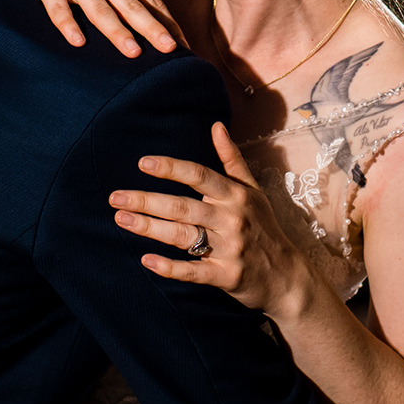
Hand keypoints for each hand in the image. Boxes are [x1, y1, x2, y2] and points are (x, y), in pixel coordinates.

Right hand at [0, 0, 180, 56]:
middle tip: (172, 50)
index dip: (164, 18)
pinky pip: (57, 7)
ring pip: (98, 9)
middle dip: (152, 28)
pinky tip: (77, 42)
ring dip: (117, 31)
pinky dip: (67, 25)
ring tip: (134, 52)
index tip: (182, 40)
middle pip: (130, 4)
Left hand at [111, 123, 313, 316]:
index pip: (199, 176)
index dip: (171, 168)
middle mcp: (232, 219)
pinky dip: (170, 267)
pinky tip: (147, 261)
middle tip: (115, 198)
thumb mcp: (253, 191)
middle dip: (146, 201)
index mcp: (235, 195)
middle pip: (182, 207)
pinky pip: (194, 271)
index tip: (143, 163)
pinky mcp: (227, 276)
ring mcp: (230, 248)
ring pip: (182, 236)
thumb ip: (232, 159)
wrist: (287, 277)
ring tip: (121, 220)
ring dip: (149, 228)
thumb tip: (216, 126)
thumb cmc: (264, 229)